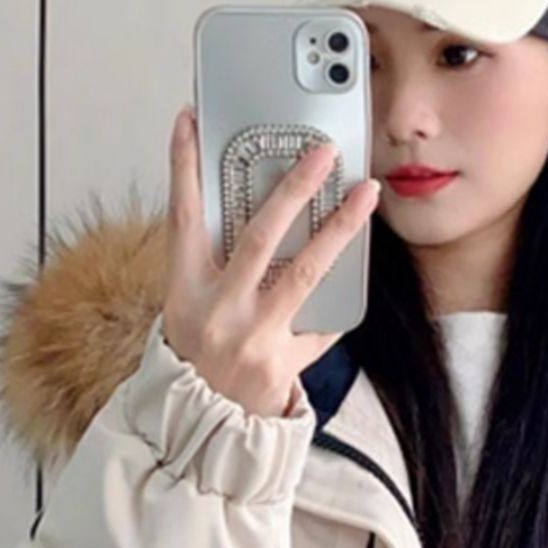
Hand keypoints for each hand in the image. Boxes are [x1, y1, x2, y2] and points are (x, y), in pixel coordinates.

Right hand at [160, 106, 380, 419]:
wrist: (199, 427)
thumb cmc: (195, 357)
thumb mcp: (184, 306)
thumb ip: (209, 261)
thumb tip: (239, 202)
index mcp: (184, 290)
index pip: (182, 216)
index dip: (183, 166)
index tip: (191, 120)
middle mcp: (217, 310)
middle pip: (258, 236)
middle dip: (293, 188)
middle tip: (322, 152)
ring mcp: (253, 338)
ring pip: (304, 271)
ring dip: (339, 227)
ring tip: (365, 193)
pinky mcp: (282, 365)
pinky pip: (322, 323)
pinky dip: (339, 298)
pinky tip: (359, 271)